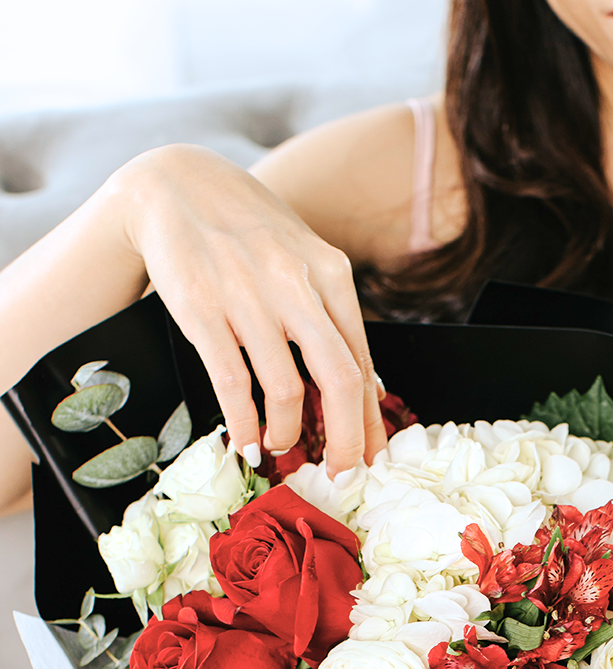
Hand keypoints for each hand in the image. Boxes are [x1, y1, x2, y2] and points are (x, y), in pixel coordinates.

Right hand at [120, 144, 385, 475]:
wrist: (174, 184)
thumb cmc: (249, 232)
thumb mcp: (304, 261)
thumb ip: (333, 317)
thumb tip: (364, 389)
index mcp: (331, 274)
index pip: (362, 361)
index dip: (369, 419)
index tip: (371, 455)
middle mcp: (296, 284)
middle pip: (340, 380)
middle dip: (347, 439)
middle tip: (341, 473)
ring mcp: (249, 296)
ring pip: (287, 388)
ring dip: (288, 432)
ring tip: (281, 447)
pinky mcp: (202, 309)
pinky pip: (233, 383)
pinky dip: (244, 423)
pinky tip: (247, 441)